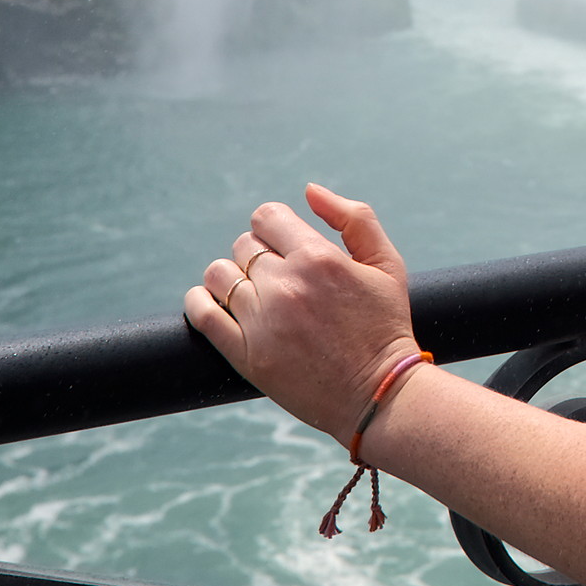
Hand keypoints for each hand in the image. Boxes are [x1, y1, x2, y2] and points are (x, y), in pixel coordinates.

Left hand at [184, 183, 421, 442]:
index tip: (281, 243)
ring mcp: (262, 321)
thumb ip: (354, 218)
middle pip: (243, 246)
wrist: (378, 394)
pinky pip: (202, 315)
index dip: (273, 226)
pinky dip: (199, 303)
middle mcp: (286, 285)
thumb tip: (309, 191)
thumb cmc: (385, 327)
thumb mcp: (387, 264)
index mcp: (318, 258)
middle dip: (257, 253)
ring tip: (248, 293)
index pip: (267, 217)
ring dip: (229, 277)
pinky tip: (209, 303)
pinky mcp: (245, 355)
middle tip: (275, 276)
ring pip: (218, 275)